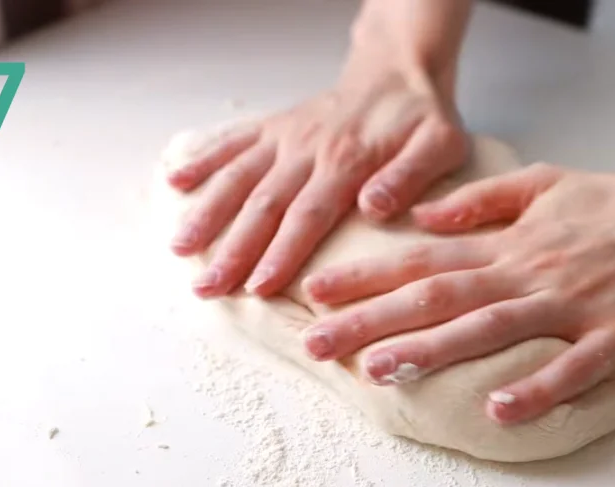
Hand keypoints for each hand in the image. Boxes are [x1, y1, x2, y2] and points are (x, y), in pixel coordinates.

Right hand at [167, 55, 467, 299]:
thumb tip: (374, 208)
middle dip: (233, 250)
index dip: (280, 253)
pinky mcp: (274, 128)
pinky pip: (233, 143)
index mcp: (348, 162)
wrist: (400, 69)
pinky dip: (202, 160)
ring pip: (238, 177)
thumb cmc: (423, 118)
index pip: (307, 215)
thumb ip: (410, 176)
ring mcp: (286, 138)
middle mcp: (308, 149)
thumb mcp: (440, 145)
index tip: (257, 287)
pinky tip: (174, 182)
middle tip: (208, 288)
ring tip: (180, 249)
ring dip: (207, 213)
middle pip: (263, 205)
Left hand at [303, 161, 614, 422]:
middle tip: (316, 343)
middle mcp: (529, 272)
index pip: (422, 259)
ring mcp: (571, 305)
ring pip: (490, 328)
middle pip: (438, 297)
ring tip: (377, 369)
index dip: (366, 278)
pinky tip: (497, 410)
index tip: (315, 294)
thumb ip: (479, 203)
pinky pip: (572, 368)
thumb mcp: (543, 185)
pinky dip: (536, 389)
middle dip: (371, 321)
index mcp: (508, 243)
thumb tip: (419, 218)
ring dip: (431, 349)